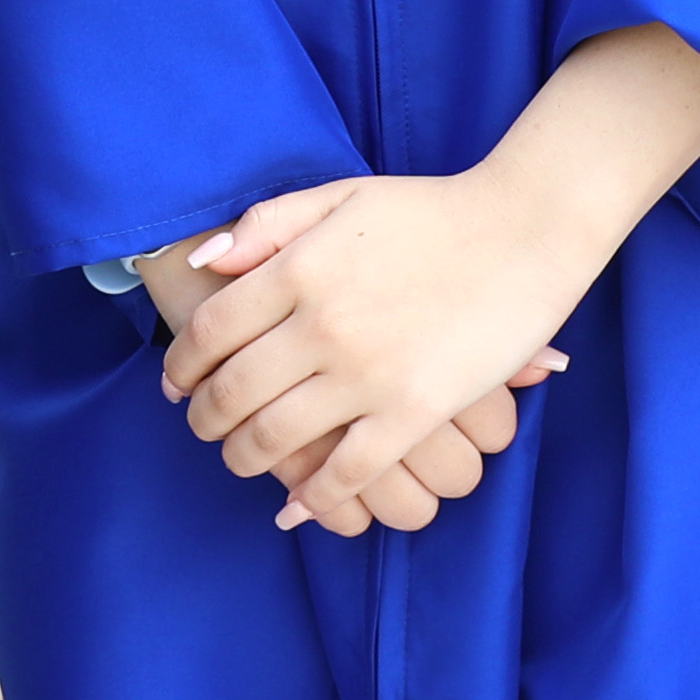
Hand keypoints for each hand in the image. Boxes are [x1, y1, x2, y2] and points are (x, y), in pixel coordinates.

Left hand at [153, 178, 593, 536]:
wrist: (525, 229)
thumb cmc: (433, 210)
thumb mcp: (341, 196)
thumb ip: (269, 224)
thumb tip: (205, 262)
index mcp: (299, 269)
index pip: (210, 332)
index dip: (181, 366)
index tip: (175, 384)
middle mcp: (321, 325)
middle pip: (231, 391)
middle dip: (203, 418)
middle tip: (201, 426)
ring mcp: (366, 373)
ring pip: (275, 438)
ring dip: (243, 457)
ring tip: (240, 458)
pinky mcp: (412, 412)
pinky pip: (345, 472)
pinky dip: (312, 496)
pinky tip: (297, 502)